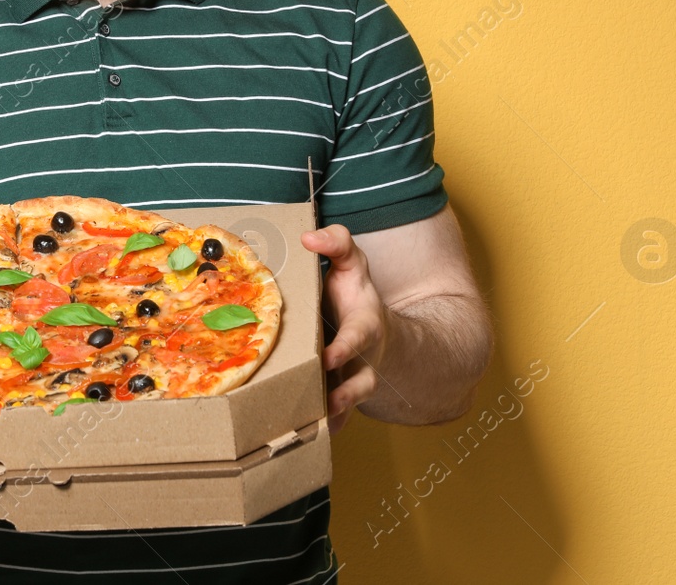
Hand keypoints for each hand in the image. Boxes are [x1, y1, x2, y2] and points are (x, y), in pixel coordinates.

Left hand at [302, 223, 387, 432]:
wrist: (370, 325)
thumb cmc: (352, 293)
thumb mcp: (351, 263)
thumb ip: (337, 244)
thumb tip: (309, 237)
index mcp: (364, 325)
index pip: (358, 337)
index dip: (346, 348)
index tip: (330, 357)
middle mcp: (363, 358)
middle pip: (360, 382)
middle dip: (346, 394)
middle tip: (326, 404)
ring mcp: (354, 379)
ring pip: (349, 405)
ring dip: (334, 417)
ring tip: (313, 428)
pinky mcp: (342, 395)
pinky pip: (338, 418)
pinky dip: (325, 429)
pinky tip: (304, 438)